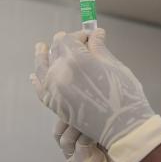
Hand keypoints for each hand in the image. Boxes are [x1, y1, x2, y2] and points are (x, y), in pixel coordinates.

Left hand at [31, 29, 154, 148]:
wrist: (123, 127)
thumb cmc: (124, 96)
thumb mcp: (114, 66)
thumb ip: (100, 48)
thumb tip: (96, 34)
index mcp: (76, 60)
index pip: (69, 38)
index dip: (80, 34)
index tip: (91, 36)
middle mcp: (60, 73)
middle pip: (55, 49)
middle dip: (67, 43)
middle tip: (79, 42)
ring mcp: (54, 90)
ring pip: (42, 66)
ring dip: (44, 56)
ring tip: (42, 48)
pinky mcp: (55, 104)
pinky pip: (40, 88)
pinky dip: (38, 79)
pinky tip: (35, 74)